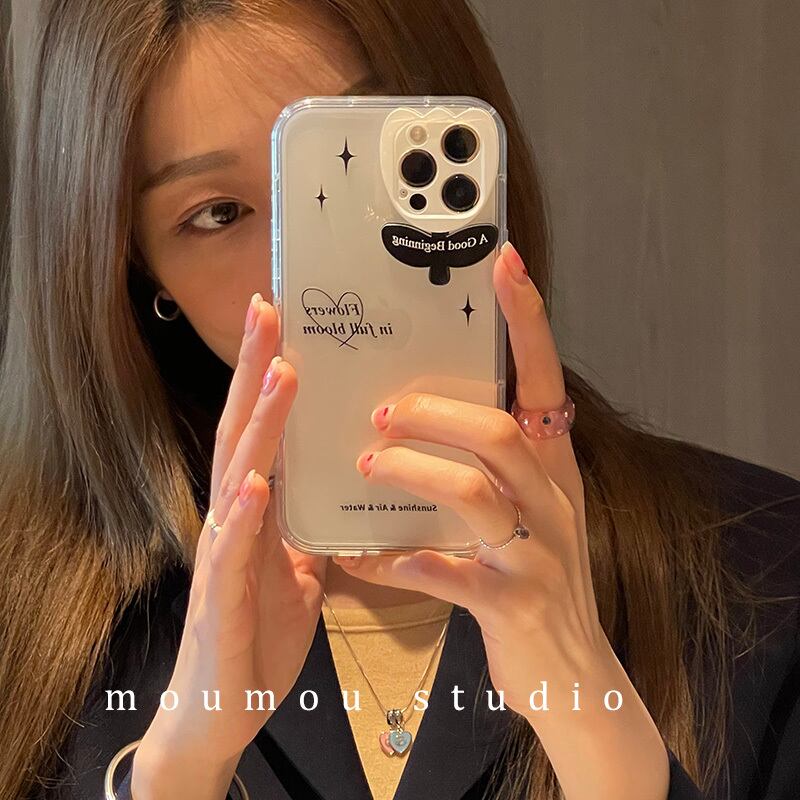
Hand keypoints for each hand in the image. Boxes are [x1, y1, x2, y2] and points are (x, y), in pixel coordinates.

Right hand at [133, 294, 326, 795]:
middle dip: (255, 370)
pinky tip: (255, 485)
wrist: (224, 708)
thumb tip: (342, 500)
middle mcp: (235, 520)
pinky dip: (243, 517)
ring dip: (256, 427)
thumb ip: (312, 530)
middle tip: (269, 310)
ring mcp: (223, 557)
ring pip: (236, 478)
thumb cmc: (259, 633)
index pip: (262, 431)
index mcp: (256, 511)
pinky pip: (232, 554)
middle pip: (243, 432)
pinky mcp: (222, 602)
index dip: (268, 377)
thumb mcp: (298, 572)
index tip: (282, 323)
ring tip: (279, 374)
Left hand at [332, 243, 669, 799]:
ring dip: (412, 471)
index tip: (503, 262)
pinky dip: (397, 563)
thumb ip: (487, 463)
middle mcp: (552, 497)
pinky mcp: (513, 601)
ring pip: (474, 491)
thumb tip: (417, 408)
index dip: (527, 320)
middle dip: (433, 412)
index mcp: (552, 466)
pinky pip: (448, 571)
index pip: (543, 377)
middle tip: (383, 409)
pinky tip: (363, 559)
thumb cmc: (529, 576)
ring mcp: (537, 550)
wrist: (571, 673)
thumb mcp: (524, 509)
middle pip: (496, 431)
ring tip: (368, 464)